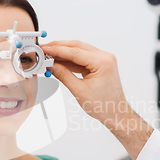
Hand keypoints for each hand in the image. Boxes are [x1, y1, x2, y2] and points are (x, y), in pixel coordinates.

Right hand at [41, 40, 152, 159]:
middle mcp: (105, 57)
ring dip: (63, 53)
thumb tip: (50, 65)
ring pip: (79, 50)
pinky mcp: (100, 64)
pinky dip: (70, 59)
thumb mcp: (79, 91)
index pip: (75, 52)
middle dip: (58, 47)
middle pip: (77, 46)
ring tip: (48, 56)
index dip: (57, 49)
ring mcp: (103, 59)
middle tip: (43, 49)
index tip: (44, 49)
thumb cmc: (104, 106)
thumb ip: (63, 75)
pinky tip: (58, 61)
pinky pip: (82, 57)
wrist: (116, 113)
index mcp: (103, 63)